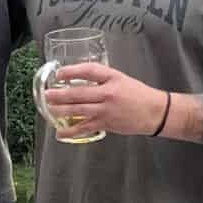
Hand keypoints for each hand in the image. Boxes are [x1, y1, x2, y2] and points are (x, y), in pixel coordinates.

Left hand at [41, 62, 167, 137]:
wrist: (155, 112)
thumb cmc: (139, 95)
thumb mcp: (121, 79)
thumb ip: (102, 78)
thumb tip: (79, 78)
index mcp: (113, 78)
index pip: (89, 70)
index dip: (72, 70)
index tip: (59, 73)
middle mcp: (108, 93)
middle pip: (79, 92)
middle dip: (60, 94)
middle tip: (47, 94)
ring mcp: (106, 110)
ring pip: (79, 110)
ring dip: (61, 109)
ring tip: (49, 108)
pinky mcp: (106, 124)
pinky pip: (85, 128)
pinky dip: (71, 131)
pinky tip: (60, 131)